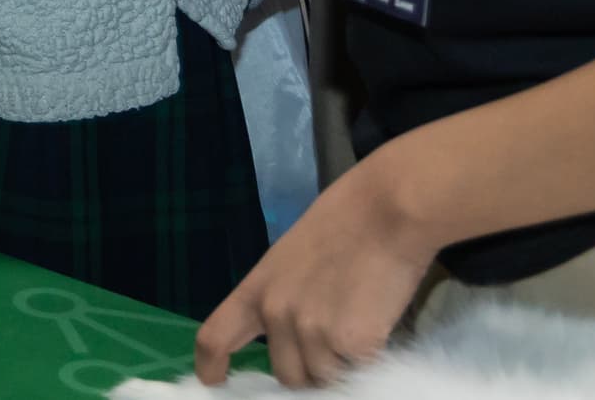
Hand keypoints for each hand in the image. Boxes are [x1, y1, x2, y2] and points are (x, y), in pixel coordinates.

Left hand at [195, 153, 437, 387]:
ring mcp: (313, 331)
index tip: (212, 381)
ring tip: (359, 322)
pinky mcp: (354, 343)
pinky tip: (377, 325)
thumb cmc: (342, 225)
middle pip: (287, 375)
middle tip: (333, 341)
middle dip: (308, 370)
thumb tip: (292, 338)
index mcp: (256, 290)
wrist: (385, 212)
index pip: (216, 338)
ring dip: (342, 366)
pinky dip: (370, 359)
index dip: (210, 366)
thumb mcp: (290, 260)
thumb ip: (284, 299)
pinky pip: (360, 371)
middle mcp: (276, 315)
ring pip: (326, 378)